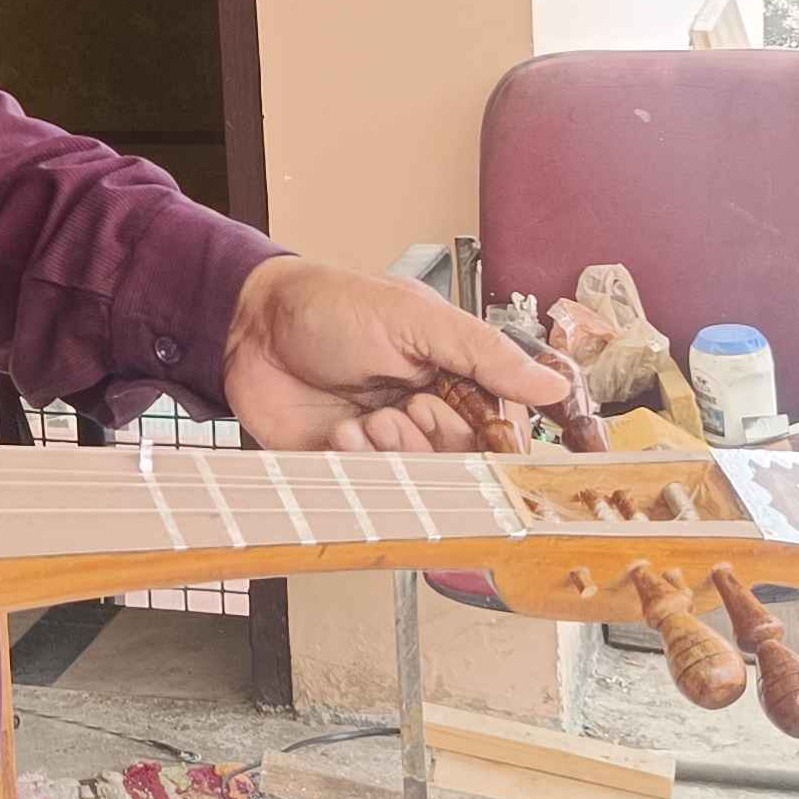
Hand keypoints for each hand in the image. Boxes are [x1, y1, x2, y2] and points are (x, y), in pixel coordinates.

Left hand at [218, 257, 570, 452]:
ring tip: (369, 419)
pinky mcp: (347, 469)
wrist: (248, 326)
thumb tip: (550, 384)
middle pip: (467, 463)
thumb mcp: (414, 317)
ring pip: (423, 482)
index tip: (501, 450)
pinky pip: (373, 491)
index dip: (503, 442)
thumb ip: (482, 352)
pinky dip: (361, 467)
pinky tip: (341, 435)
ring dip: (398, 454)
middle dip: (440, 443)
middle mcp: (426, 413)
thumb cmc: (328, 307)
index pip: (503, 426)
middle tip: (410, 408)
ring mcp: (387, 443)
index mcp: (453, 374)